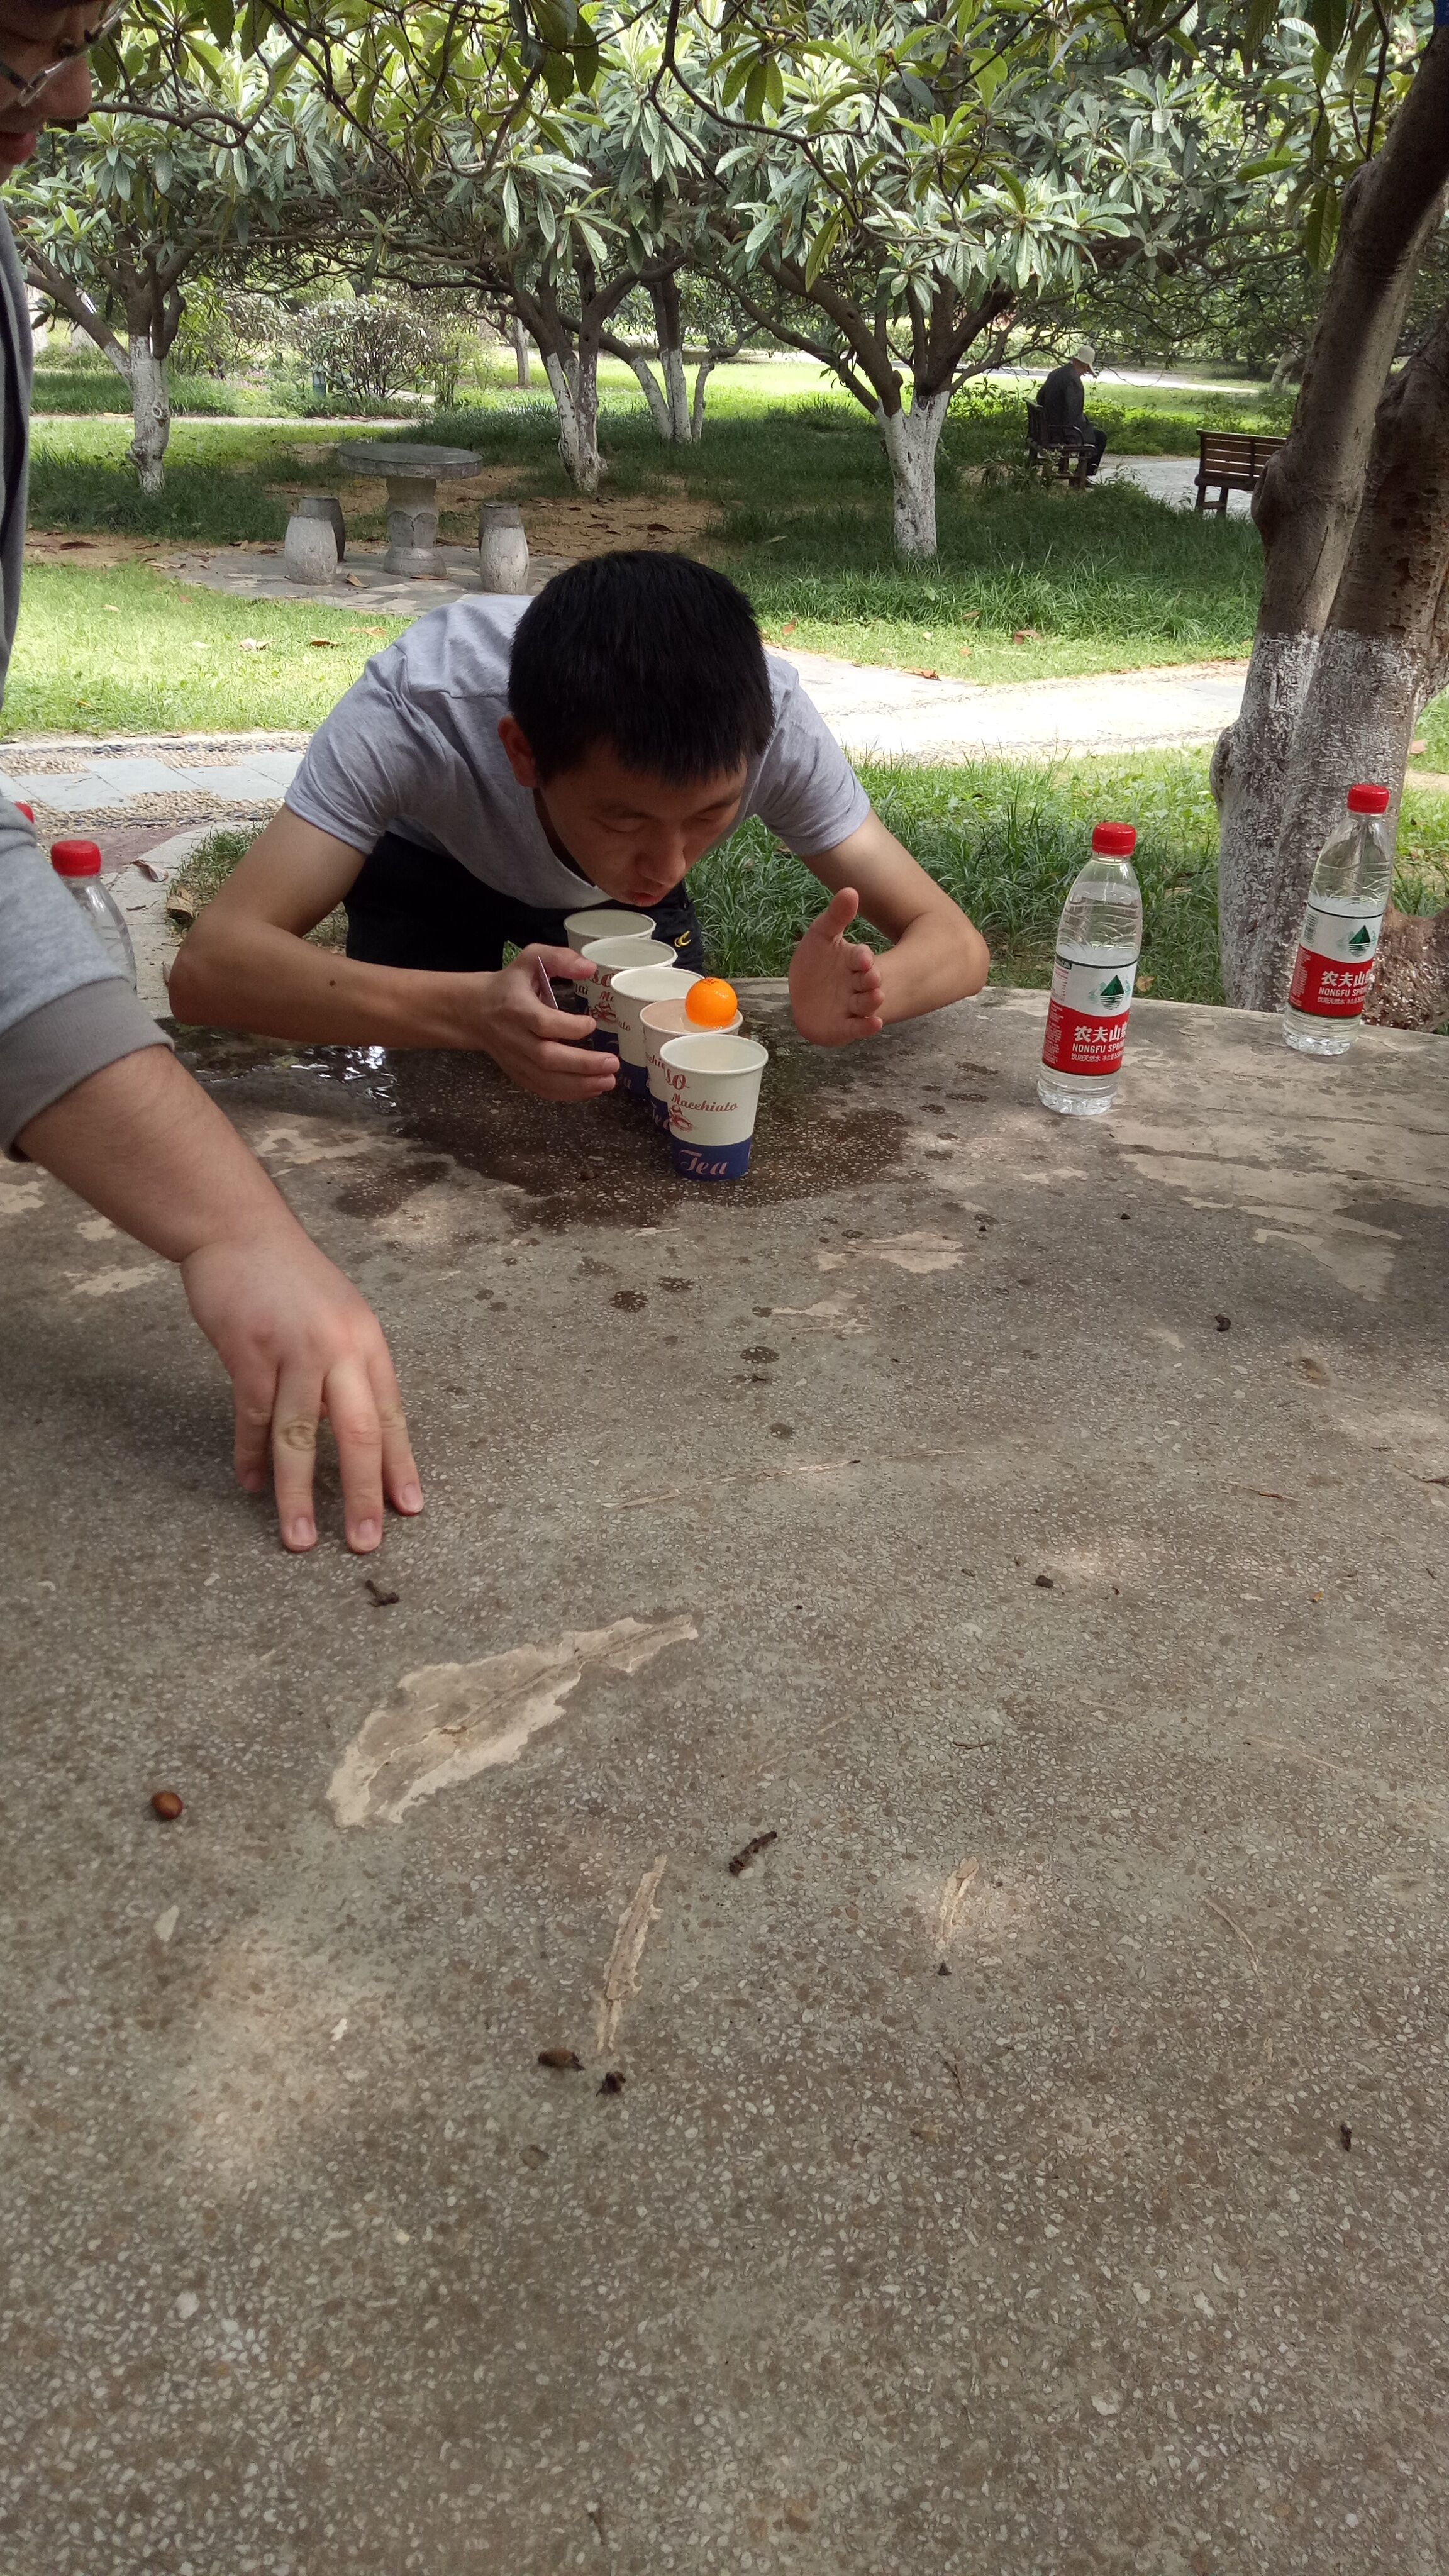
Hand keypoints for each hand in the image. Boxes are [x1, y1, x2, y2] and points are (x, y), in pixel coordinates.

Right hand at [180, 1226, 422, 1554]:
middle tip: (365, 1542)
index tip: (408, 1509)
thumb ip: (348, 1370)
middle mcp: (340, 1348)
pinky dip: (250, 1455)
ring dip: (297, 1493)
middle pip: (358, 1433)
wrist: (240, 1231)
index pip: (391, 1416)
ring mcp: (294, 1350)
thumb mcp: (338, 1318)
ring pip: (300, 1436)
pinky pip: (253, 1417)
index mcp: (368, 1344)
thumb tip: (352, 1430)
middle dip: (363, 1493)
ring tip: (300, 1538)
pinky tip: (250, 1484)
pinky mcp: (250, 1352)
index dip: (399, 1465)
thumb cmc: (291, 1279)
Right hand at [465, 945, 617, 1100]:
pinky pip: (542, 1089)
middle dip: (582, 1064)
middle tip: (612, 1063)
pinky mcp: (518, 1073)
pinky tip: (592, 1089)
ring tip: (608, 1081)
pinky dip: (568, 1094)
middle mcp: (515, 1038)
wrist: (475, 1011)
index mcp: (517, 1009)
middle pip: (547, 1058)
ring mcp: (516, 1060)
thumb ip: (559, 958)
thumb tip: (589, 968)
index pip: (543, 1023)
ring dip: (580, 1084)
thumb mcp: (530, 959)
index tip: (592, 1023)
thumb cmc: (509, 985)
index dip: (569, 1027)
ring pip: (546, 1080)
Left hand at [788, 888, 885, 1045]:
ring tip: (876, 996)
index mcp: (853, 961)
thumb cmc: (814, 963)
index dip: (862, 958)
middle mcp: (857, 984)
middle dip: (871, 979)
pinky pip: (857, 1028)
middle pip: (868, 982)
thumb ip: (836, 916)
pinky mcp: (845, 1026)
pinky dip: (866, 1026)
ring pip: (866, 1004)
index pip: (862, 958)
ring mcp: (852, 1006)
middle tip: (872, 977)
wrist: (802, 996)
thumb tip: (850, 890)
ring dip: (872, 1001)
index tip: (863, 956)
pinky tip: (875, 1023)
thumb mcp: (820, 936)